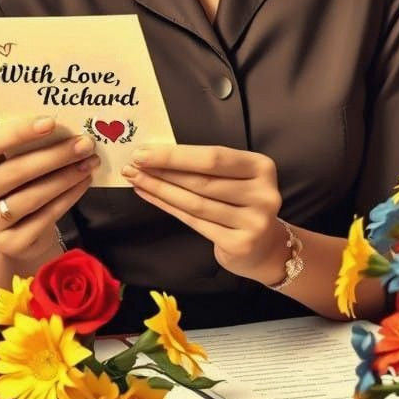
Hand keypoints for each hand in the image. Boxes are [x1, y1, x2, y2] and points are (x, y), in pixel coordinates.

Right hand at [0, 115, 99, 264]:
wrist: (18, 231)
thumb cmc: (14, 183)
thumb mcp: (7, 161)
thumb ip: (22, 146)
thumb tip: (63, 128)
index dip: (16, 132)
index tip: (50, 122)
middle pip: (14, 171)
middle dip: (55, 155)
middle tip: (85, 143)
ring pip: (32, 196)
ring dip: (66, 176)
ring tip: (90, 161)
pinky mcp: (8, 245)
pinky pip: (45, 217)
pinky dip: (69, 197)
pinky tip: (84, 182)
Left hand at [121, 144, 287, 284]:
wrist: (266, 246)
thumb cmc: (242, 202)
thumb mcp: (236, 177)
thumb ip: (206, 166)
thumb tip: (157, 154)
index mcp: (262, 167)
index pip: (213, 157)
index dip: (176, 156)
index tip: (143, 152)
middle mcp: (263, 194)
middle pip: (202, 181)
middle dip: (163, 171)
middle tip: (132, 165)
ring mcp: (254, 222)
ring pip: (195, 203)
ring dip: (160, 190)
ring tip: (136, 180)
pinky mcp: (239, 244)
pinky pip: (195, 222)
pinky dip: (168, 208)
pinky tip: (150, 197)